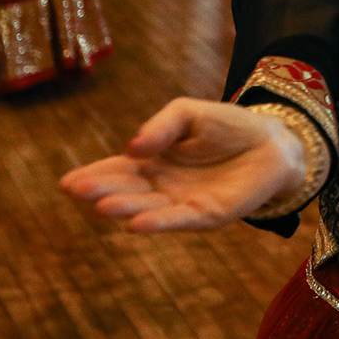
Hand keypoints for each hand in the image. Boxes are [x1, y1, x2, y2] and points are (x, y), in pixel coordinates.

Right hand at [59, 98, 302, 232]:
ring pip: (147, 208)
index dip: (93, 175)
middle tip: (76, 190)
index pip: (117, 169)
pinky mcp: (206, 214)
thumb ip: (160, 126)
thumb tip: (133, 147)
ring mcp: (182, 202)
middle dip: (102, 190)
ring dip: (125, 208)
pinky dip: (158, 223)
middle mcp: (162, 186)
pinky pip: (179, 219)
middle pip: (127, 190)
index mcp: (153, 161)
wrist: (271, 141)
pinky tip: (136, 224)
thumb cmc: (226, 126)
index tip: (67, 182)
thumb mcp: (187, 113)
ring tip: (102, 205)